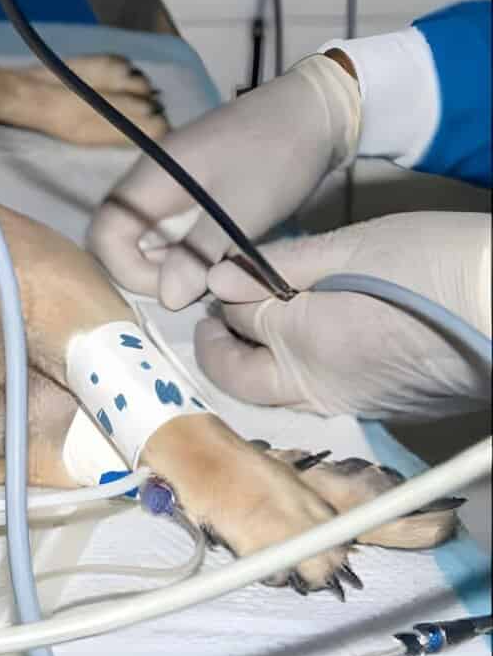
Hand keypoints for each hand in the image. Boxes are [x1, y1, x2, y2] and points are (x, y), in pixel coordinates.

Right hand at [86, 54, 359, 308]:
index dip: (127, 270)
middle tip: (202, 283)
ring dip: (177, 264)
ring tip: (220, 269)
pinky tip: (228, 254)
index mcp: (152, 178)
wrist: (316, 113)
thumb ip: (199, 251)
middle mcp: (153, 182)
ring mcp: (174, 187)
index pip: (105, 234)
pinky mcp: (196, 193)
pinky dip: (195, 251)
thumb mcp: (242, 208)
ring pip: (152, 239)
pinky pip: (178, 231)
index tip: (175, 289)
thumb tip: (166, 299)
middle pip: (123, 240)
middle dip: (154, 272)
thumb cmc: (277, 154)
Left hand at [197, 212, 491, 417]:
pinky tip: (314, 338)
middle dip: (217, 345)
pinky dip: (299, 371)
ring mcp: (352, 404)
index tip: (228, 270)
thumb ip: (283, 264)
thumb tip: (221, 275)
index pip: (233, 317)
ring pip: (276, 392)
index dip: (225, 289)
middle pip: (237, 376)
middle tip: (218, 314)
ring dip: (256, 361)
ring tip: (264, 321)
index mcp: (301, 339)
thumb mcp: (357, 245)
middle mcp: (318, 384)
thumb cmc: (439, 264)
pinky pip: (319, 396)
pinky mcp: (382, 410)